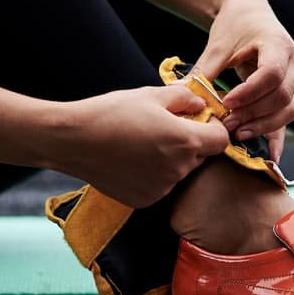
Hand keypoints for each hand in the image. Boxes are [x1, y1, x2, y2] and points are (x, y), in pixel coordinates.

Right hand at [52, 85, 230, 206]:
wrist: (72, 140)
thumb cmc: (111, 113)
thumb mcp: (151, 94)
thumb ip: (184, 98)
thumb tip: (200, 104)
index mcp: (184, 141)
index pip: (221, 139)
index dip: (213, 127)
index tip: (198, 120)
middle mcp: (178, 169)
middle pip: (200, 156)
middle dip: (189, 141)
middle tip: (163, 128)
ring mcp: (162, 187)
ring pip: (180, 171)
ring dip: (171, 159)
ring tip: (142, 143)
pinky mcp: (145, 199)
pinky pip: (161, 185)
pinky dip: (153, 174)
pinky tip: (132, 160)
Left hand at [193, 0, 293, 160]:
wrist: (249, 13)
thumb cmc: (234, 25)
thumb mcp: (218, 45)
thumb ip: (205, 71)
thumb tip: (181, 96)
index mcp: (278, 44)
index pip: (271, 73)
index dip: (250, 92)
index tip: (227, 102)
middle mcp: (293, 61)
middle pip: (282, 96)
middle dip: (254, 114)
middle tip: (226, 125)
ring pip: (288, 110)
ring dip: (263, 126)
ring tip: (236, 134)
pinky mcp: (289, 91)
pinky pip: (286, 116)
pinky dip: (277, 136)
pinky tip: (270, 157)